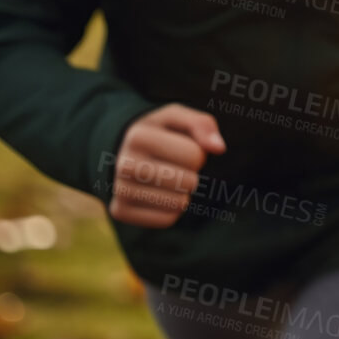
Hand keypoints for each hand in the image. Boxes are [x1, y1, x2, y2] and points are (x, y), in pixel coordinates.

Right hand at [108, 104, 224, 227]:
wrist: (123, 152)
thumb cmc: (160, 133)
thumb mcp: (179, 118)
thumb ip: (202, 124)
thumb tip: (218, 148)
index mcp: (138, 136)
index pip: (194, 156)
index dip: (197, 153)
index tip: (181, 149)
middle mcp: (124, 164)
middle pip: (188, 182)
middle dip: (190, 174)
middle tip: (175, 167)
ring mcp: (119, 190)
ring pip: (179, 203)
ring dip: (182, 192)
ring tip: (166, 179)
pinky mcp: (120, 211)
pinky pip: (167, 220)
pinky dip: (171, 209)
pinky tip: (158, 194)